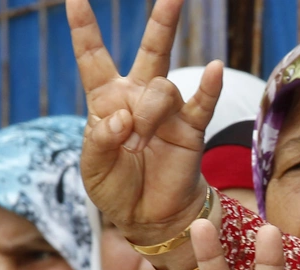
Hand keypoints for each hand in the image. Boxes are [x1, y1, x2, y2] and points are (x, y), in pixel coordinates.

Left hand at [67, 0, 222, 245]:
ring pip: (162, 88)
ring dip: (148, 115)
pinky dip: (210, 87)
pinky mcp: (191, 128)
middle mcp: (138, 97)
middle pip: (152, 50)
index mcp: (107, 101)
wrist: (149, 217)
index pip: (93, 57)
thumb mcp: (93, 168)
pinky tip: (214, 69)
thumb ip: (100, 140)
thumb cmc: (116, 189)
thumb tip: (123, 117)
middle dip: (162, 21)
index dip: (85, 29)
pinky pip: (203, 102)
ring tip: (140, 142)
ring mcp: (168, 111)